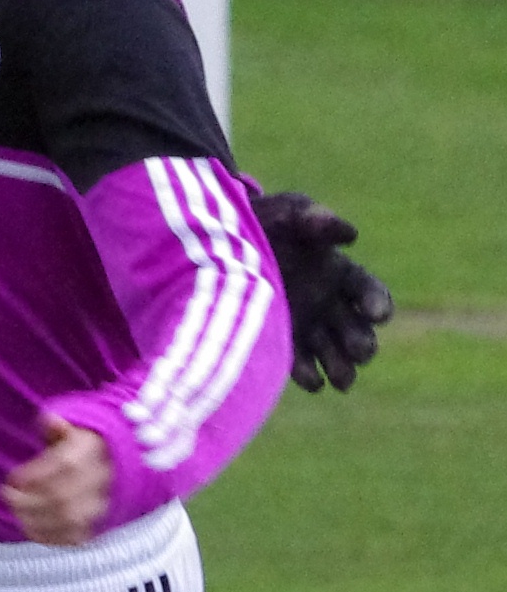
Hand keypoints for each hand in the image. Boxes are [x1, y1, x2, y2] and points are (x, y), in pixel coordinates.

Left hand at [1, 415, 113, 546]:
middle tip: (7, 494)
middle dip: (29, 500)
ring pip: (70, 519)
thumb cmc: (82, 446)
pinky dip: (50, 537)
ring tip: (15, 512)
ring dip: (35, 520)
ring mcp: (103, 505)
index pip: (65, 464)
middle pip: (64, 496)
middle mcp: (102, 480)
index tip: (12, 478)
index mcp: (94, 451)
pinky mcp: (98, 525)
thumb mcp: (73, 429)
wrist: (116, 466)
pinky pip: (75, 537)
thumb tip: (47, 419)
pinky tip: (29, 528)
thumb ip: (56, 427)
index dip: (35, 474)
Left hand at [249, 190, 393, 393]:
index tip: (378, 314)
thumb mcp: (286, 211)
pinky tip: (312, 380)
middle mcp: (328, 303)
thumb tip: (351, 234)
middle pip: (357, 330)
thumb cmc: (261, 221)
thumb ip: (315, 218)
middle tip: (360, 350)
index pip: (369, 291)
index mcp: (338, 272)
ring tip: (342, 380)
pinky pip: (300, 364)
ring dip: (342, 368)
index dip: (378, 302)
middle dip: (362, 343)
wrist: (214, 242)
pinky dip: (309, 374)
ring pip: (334, 354)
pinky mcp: (280, 342)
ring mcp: (305, 326)